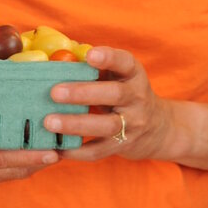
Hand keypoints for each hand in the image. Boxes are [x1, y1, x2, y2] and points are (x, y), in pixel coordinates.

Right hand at [0, 80, 58, 194]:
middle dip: (39, 160)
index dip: (26, 155)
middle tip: (67, 148)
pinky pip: (8, 175)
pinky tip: (43, 151)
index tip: (53, 151)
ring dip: (35, 163)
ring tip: (61, 149)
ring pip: (13, 175)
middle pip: (10, 169)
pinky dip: (25, 164)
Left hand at [45, 46, 172, 161]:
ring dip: (76, 124)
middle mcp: (137, 98)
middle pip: (114, 94)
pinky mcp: (123, 145)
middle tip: (55, 92)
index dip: (109, 58)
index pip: (125, 62)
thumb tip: (55, 57)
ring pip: (106, 125)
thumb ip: (92, 67)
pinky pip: (99, 151)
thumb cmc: (123, 92)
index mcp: (133, 75)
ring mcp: (132, 124)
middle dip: (83, 93)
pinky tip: (57, 149)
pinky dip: (77, 151)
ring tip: (50, 122)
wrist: (157, 127)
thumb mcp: (117, 75)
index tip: (90, 55)